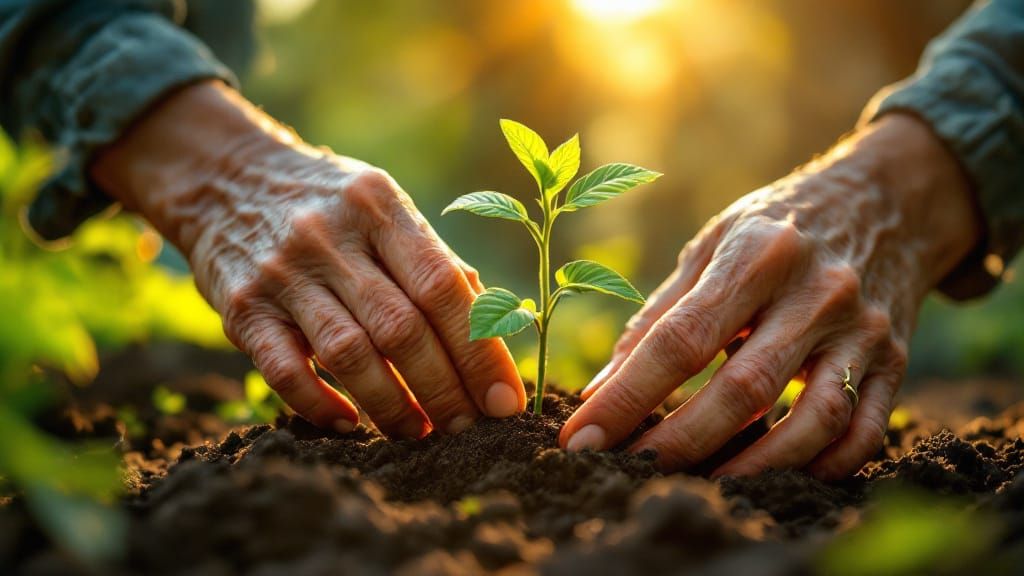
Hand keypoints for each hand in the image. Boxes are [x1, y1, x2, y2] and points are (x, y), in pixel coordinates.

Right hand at [91, 81, 524, 436]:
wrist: (225, 177)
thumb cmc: (331, 205)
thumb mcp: (385, 208)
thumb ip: (435, 261)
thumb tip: (495, 331)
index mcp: (380, 207)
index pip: (443, 287)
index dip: (480, 350)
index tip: (505, 401)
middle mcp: (330, 236)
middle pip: (401, 328)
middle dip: (443, 389)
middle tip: (468, 428)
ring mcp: (282, 272)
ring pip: (349, 354)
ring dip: (391, 406)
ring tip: (419, 433)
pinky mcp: (241, 307)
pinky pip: (285, 371)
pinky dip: (320, 405)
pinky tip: (350, 424)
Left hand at [559, 114, 980, 478]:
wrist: (885, 200)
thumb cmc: (775, 229)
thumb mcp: (713, 245)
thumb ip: (659, 316)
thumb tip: (601, 390)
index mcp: (756, 254)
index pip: (681, 338)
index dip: (627, 395)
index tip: (582, 437)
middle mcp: (816, 292)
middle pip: (744, 387)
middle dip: (680, 441)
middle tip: (629, 471)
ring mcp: (862, 330)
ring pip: (813, 420)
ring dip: (754, 466)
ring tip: (702, 485)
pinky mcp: (895, 360)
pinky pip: (864, 430)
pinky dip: (824, 466)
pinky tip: (780, 478)